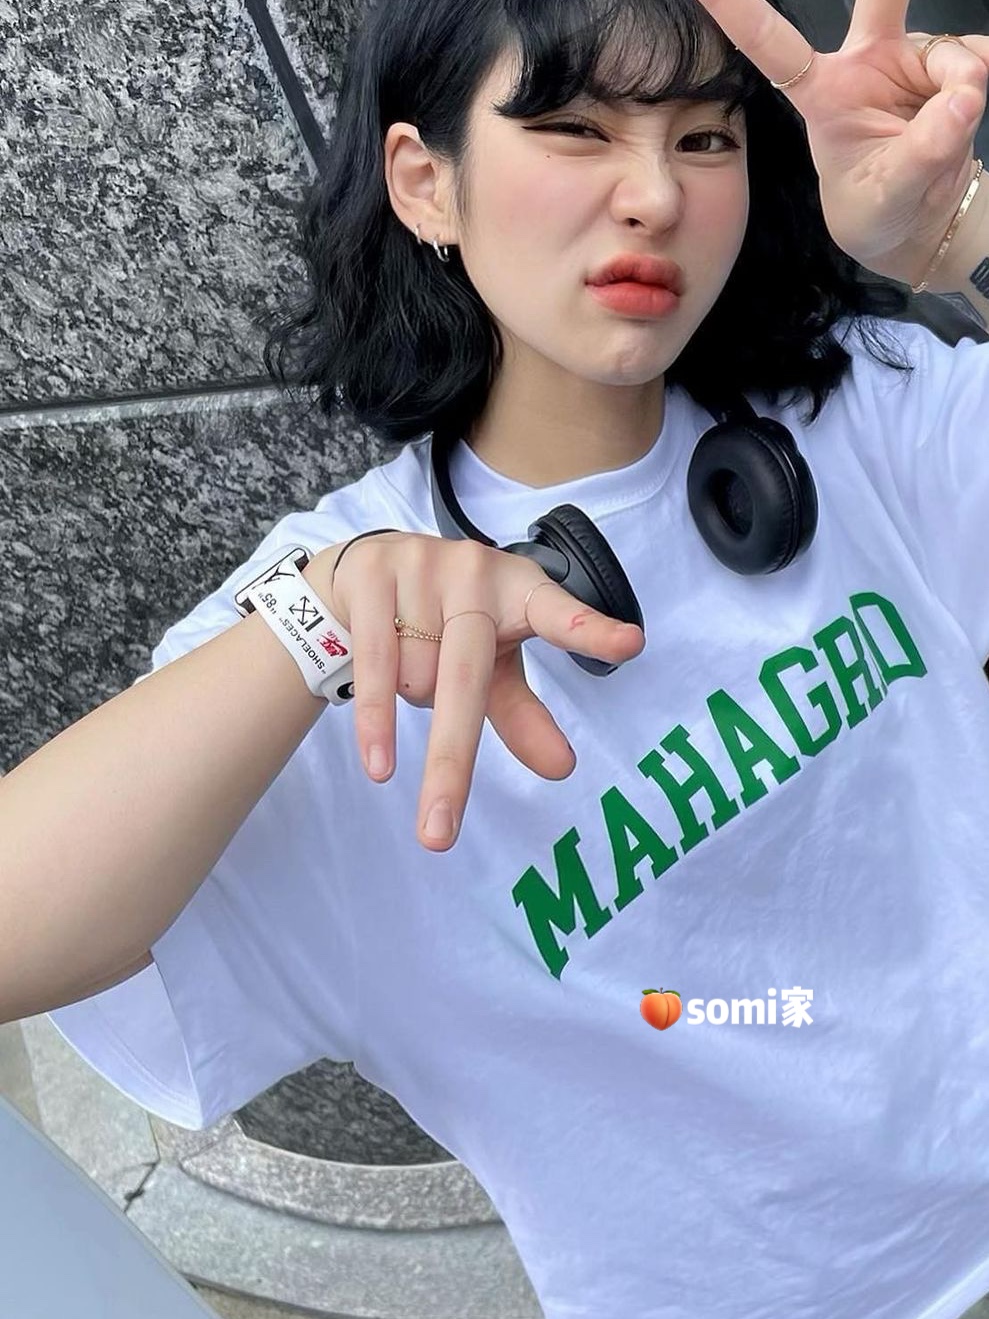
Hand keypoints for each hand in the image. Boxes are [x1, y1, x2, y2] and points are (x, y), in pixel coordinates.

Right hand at [317, 533, 644, 851]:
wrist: (367, 567)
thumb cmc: (446, 622)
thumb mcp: (492, 663)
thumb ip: (523, 713)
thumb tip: (563, 767)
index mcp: (520, 591)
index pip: (559, 614)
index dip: (590, 631)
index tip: (630, 644)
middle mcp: (475, 573)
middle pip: (467, 682)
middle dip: (451, 762)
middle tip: (440, 834)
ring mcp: (421, 568)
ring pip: (415, 678)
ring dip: (412, 702)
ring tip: (411, 672)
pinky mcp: (374, 575)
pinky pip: (375, 664)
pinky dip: (376, 721)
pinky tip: (380, 765)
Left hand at [693, 0, 988, 285]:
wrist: (921, 220)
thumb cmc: (880, 209)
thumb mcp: (890, 194)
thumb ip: (925, 149)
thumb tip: (963, 97)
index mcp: (824, 95)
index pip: (777, 49)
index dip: (744, 14)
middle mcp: (866, 62)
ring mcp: (911, 57)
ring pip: (951, 54)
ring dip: (960, 92)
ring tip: (942, 137)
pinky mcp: (954, 60)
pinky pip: (980, 59)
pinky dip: (979, 89)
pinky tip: (963, 116)